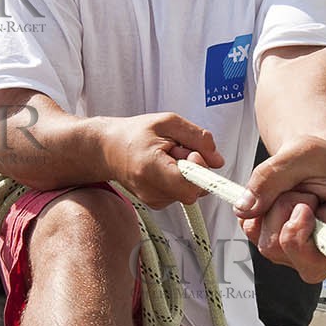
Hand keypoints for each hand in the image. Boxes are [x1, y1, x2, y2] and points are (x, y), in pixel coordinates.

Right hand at [100, 112, 223, 208]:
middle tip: (178, 150)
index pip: (189, 188)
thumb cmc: (135, 133)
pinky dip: (179, 178)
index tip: (193, 154)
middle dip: (195, 169)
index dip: (199, 171)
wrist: (107, 149)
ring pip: (189, 191)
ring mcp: (154, 200)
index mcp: (151, 169)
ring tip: (168, 156)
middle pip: (194, 190)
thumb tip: (218, 160)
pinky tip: (165, 166)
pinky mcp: (157, 203)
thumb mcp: (168, 123)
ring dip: (187, 173)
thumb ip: (197, 138)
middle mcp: (151, 191)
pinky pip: (181, 192)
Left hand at [234, 136, 325, 281]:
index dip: (297, 235)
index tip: (303, 208)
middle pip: (277, 248)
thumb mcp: (302, 153)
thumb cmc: (323, 159)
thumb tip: (244, 207)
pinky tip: (279, 199)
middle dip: (280, 210)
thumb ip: (271, 177)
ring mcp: (298, 252)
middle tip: (301, 190)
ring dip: (270, 208)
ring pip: (263, 242)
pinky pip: (251, 232)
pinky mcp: (278, 245)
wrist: (318, 161)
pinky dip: (258, 210)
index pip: (314, 260)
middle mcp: (323, 251)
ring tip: (293, 193)